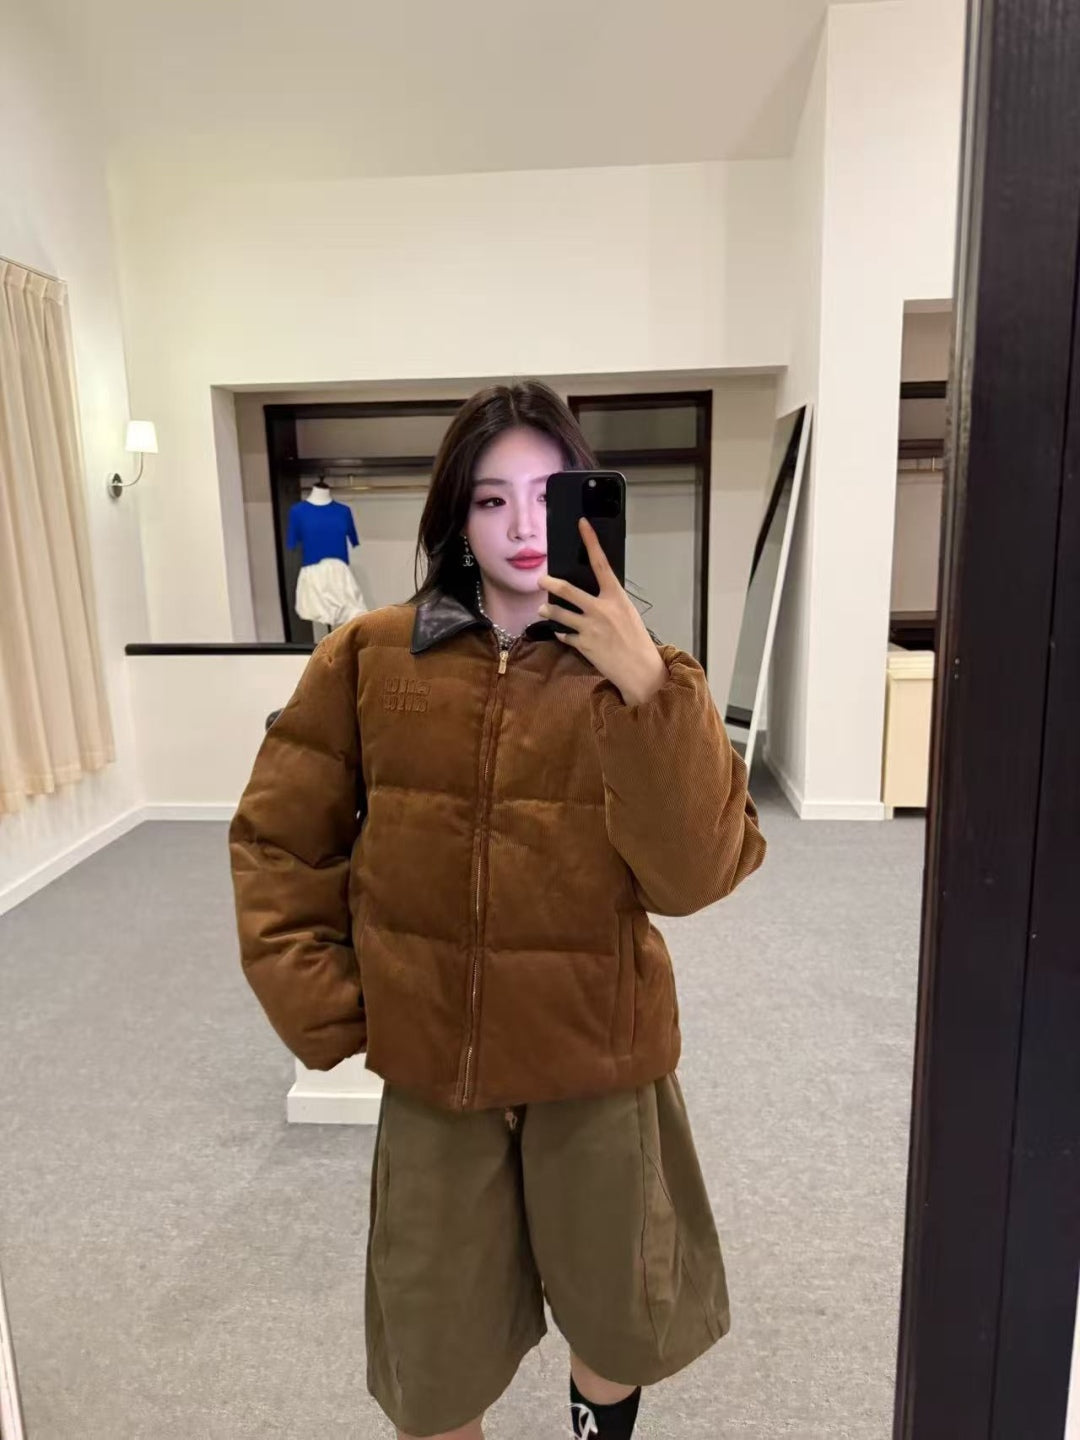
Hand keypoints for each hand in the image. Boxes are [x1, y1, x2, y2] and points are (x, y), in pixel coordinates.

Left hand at [537, 518, 667, 706]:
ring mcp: (590, 627)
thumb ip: (608, 602)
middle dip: (550, 583)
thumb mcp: (626, 613)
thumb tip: (590, 595)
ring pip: (559, 614)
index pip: (601, 563)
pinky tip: (561, 633)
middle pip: (568, 590)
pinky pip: (564, 635)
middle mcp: (601, 609)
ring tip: (543, 609)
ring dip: (549, 610)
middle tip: (540, 579)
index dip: (590, 541)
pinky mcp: (583, 645)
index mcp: (616, 596)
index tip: (582, 524)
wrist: (640, 670)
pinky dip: (562, 634)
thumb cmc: (636, 640)